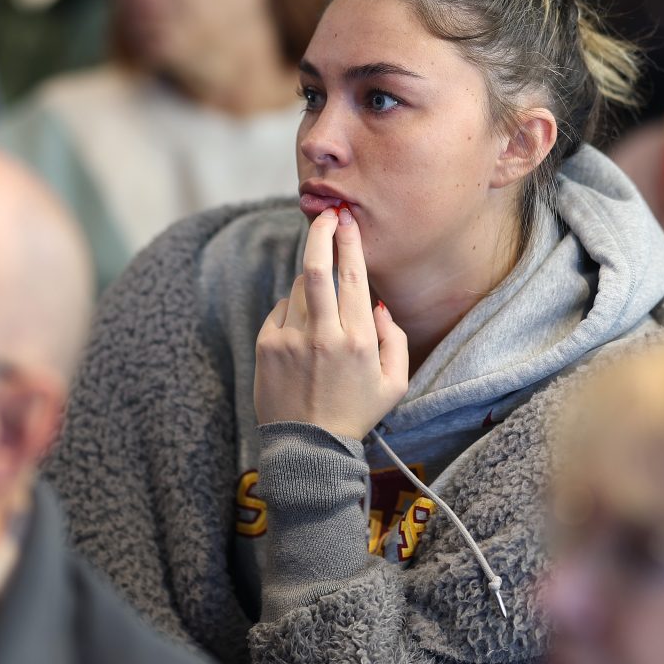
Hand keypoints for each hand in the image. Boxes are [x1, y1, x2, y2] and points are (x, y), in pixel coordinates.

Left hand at [255, 205, 408, 438]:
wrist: (309, 448)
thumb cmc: (356, 412)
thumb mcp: (395, 383)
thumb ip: (396, 339)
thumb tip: (380, 306)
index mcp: (359, 340)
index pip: (353, 276)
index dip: (350, 242)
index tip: (347, 220)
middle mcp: (324, 335)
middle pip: (317, 268)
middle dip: (322, 234)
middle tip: (326, 215)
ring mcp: (291, 339)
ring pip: (300, 288)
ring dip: (311, 283)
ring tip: (321, 307)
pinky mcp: (267, 346)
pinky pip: (281, 309)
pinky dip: (293, 310)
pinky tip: (303, 334)